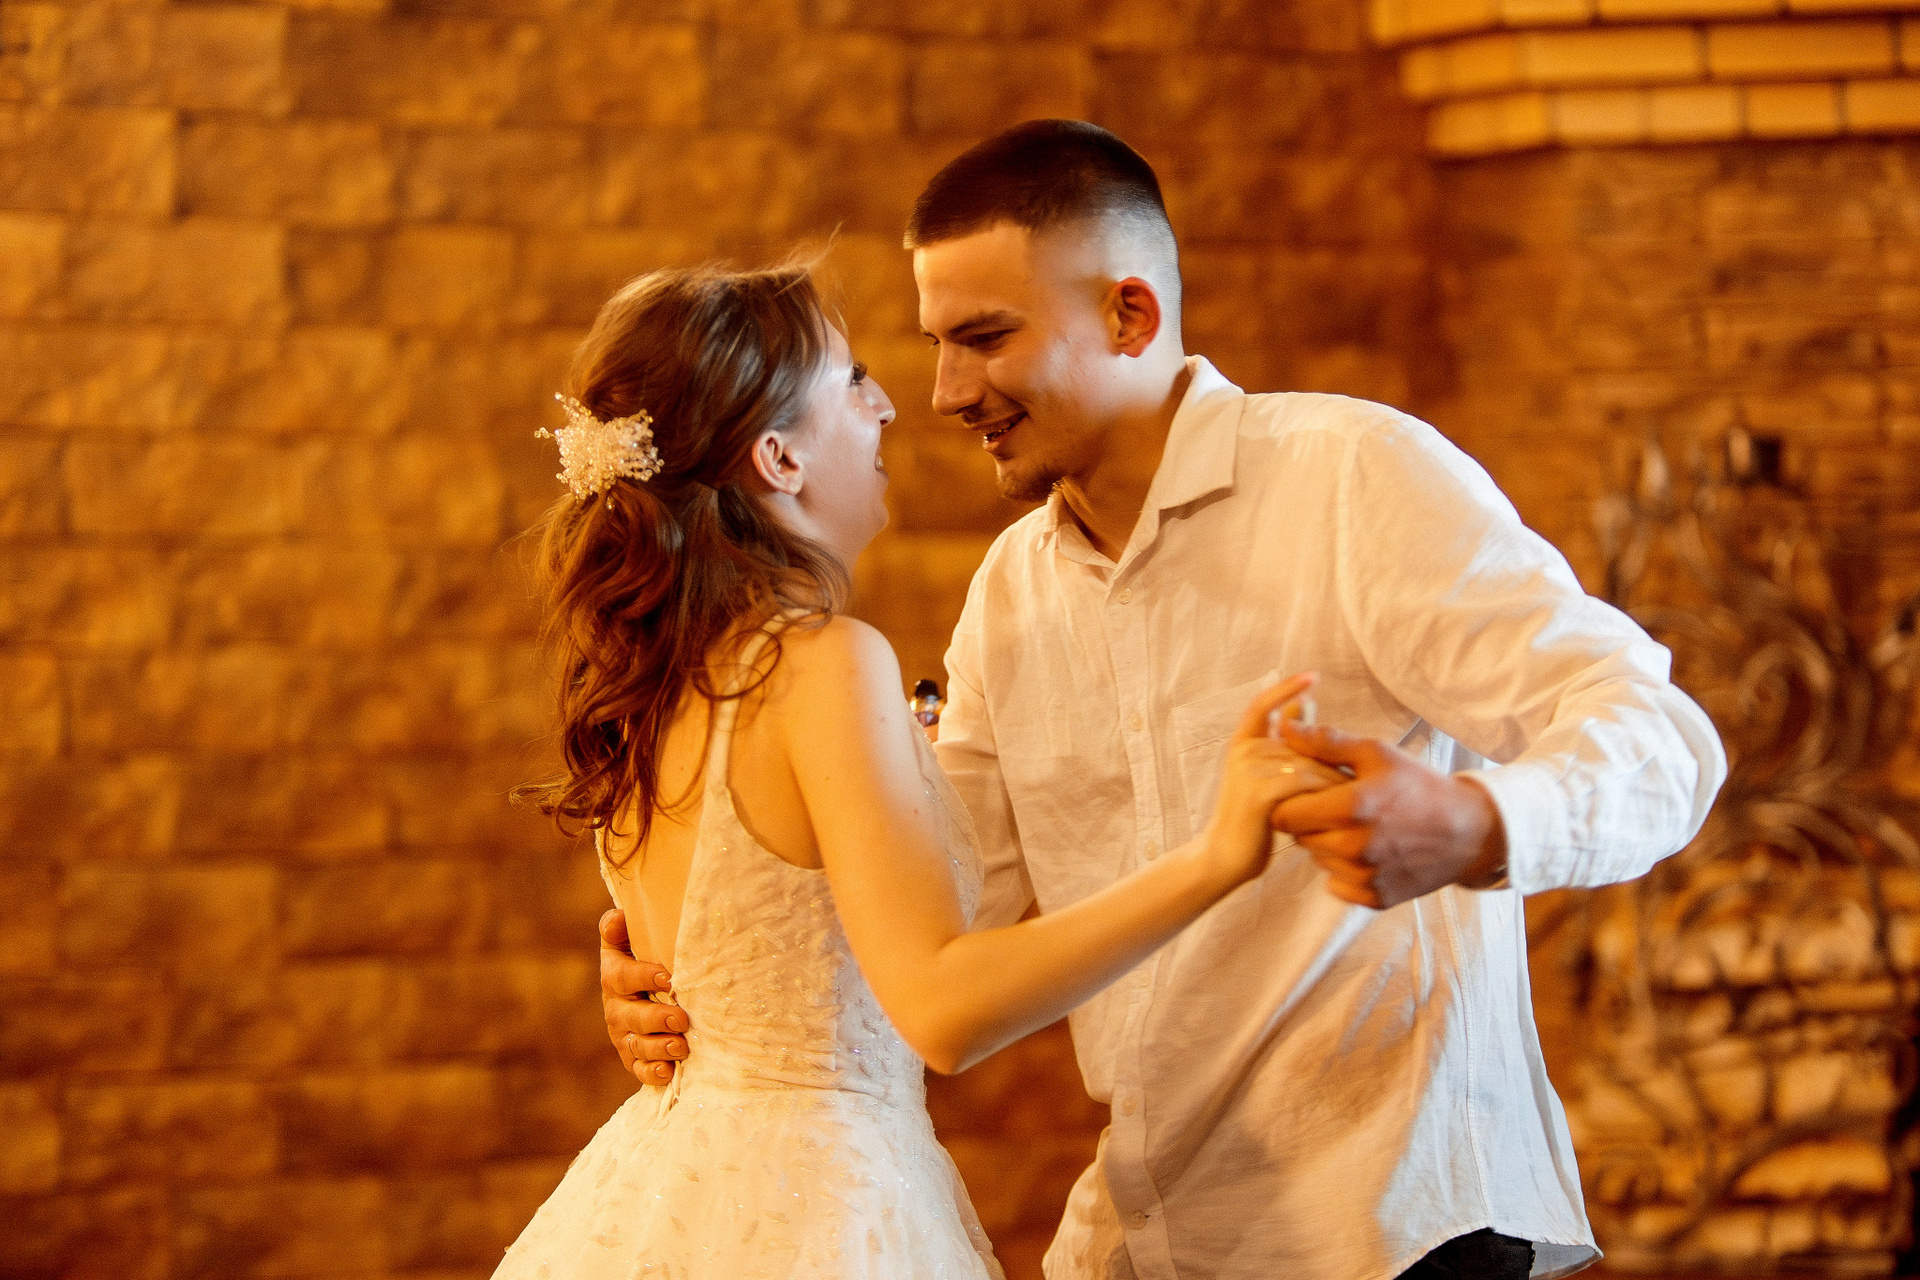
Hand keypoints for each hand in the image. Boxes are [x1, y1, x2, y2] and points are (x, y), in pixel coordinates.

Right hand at [600, 909, 688, 1084]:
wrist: (650, 984)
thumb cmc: (647, 954)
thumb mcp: (633, 936)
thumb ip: (620, 927)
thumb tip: (618, 918)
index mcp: (614, 975)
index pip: (623, 976)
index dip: (643, 977)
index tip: (668, 978)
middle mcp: (616, 1007)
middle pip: (631, 1017)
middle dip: (656, 1019)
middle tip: (681, 1018)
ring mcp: (624, 1034)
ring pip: (637, 1045)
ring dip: (659, 1048)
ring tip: (681, 1046)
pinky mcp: (633, 1056)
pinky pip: (639, 1069)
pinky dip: (652, 1073)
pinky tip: (668, 1072)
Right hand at [1203, 675, 1338, 885]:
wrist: (1225, 855)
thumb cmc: (1253, 816)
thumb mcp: (1266, 774)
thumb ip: (1285, 743)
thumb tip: (1306, 704)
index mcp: (1243, 742)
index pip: (1264, 704)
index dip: (1287, 687)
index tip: (1314, 675)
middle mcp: (1244, 751)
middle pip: (1301, 741)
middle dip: (1333, 758)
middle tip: (1361, 775)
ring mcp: (1249, 771)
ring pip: (1307, 762)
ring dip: (1335, 778)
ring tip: (1357, 794)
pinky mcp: (1259, 795)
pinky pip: (1304, 784)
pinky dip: (1326, 793)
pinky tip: (1341, 807)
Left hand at [1270, 722, 1505, 908]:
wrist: (1468, 831)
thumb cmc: (1420, 786)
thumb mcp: (1377, 753)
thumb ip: (1325, 743)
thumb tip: (1284, 726)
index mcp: (1351, 807)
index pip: (1285, 815)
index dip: (1291, 802)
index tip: (1308, 795)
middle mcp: (1355, 847)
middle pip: (1300, 838)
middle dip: (1311, 822)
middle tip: (1338, 809)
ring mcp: (1365, 876)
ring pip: (1318, 860)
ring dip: (1328, 845)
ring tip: (1357, 828)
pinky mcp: (1375, 897)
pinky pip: (1337, 884)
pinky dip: (1345, 870)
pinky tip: (1368, 852)